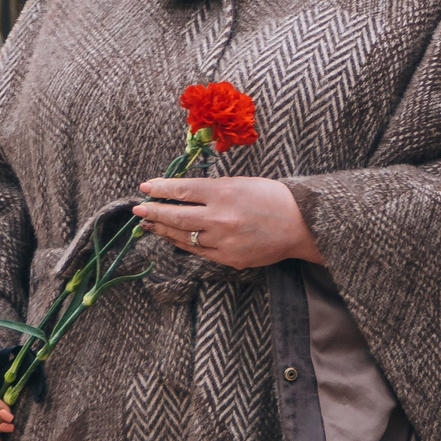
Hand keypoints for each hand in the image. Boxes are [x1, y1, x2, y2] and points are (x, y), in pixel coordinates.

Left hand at [133, 176, 321, 267]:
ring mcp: (223, 240)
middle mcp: (221, 217)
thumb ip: (213, 189)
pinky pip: (197, 250)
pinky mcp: (228, 257)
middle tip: (139, 208)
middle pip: (177, 214)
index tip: (145, 187)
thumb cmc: (274, 198)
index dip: (161, 189)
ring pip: (183, 235)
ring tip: (149, 223)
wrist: (301, 225)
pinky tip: (172, 236)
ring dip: (163, 229)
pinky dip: (182, 242)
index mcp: (225, 193)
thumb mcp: (243, 183)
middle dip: (154, 211)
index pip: (183, 190)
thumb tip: (183, 192)